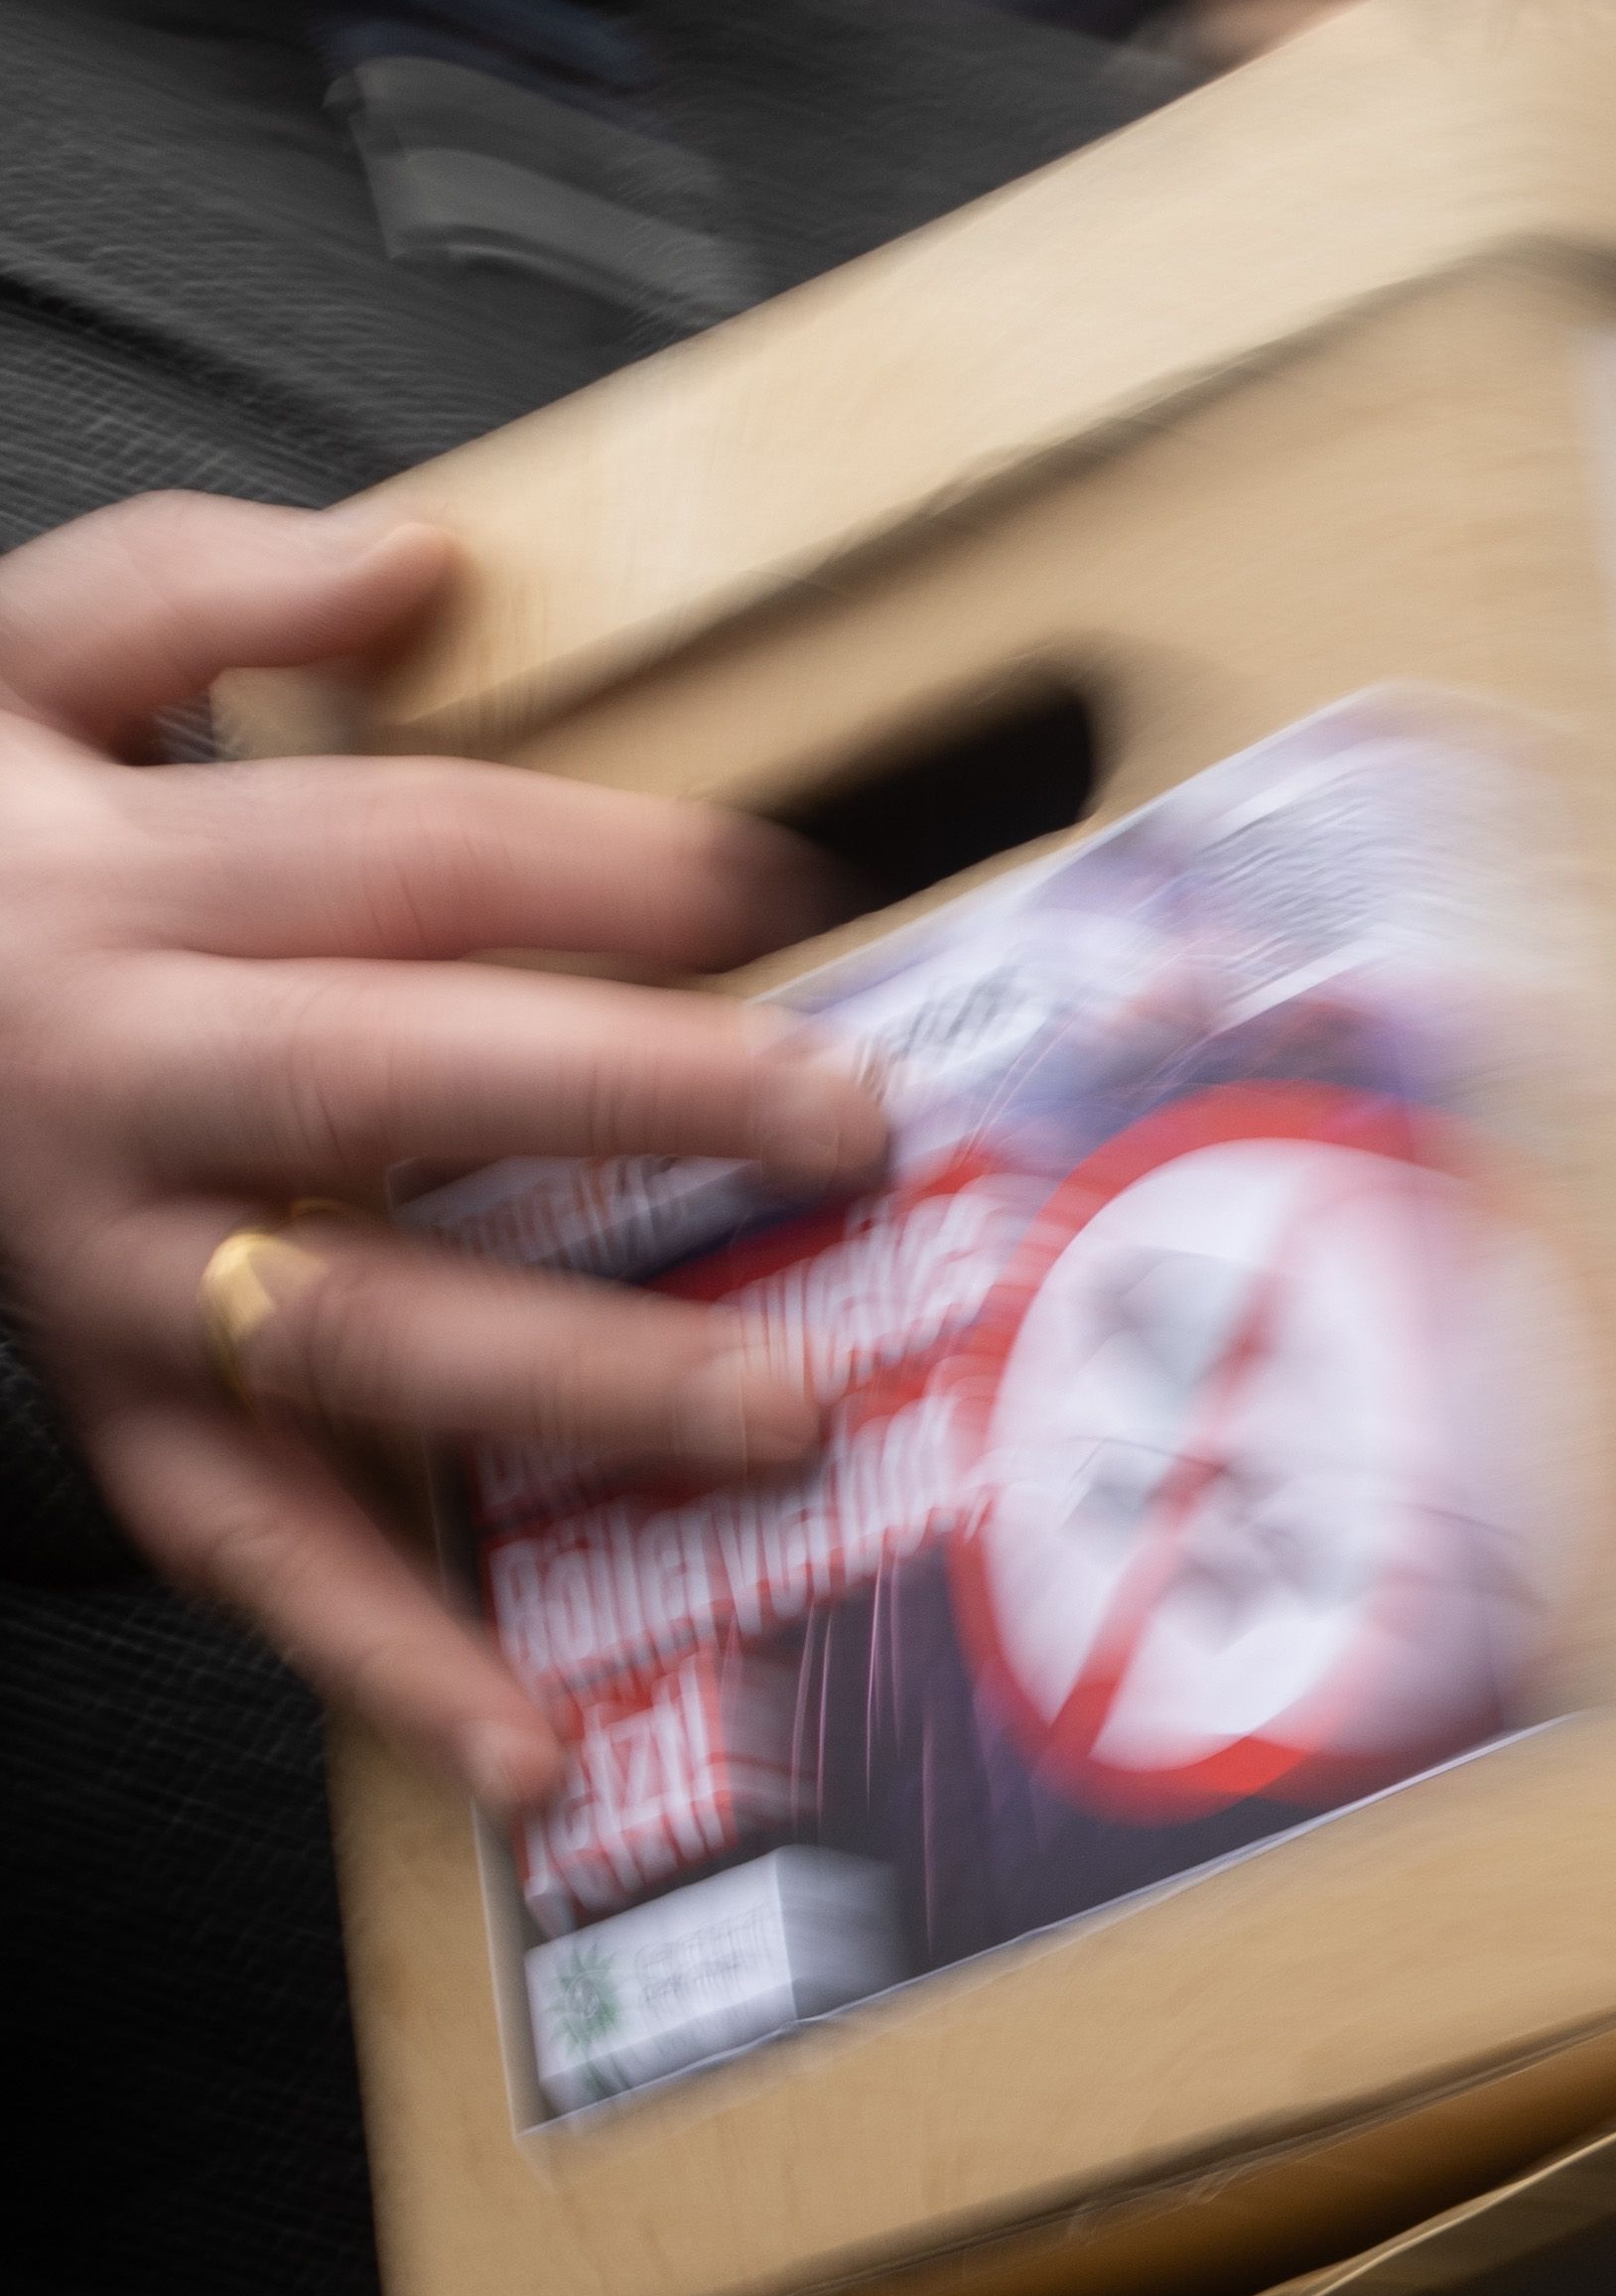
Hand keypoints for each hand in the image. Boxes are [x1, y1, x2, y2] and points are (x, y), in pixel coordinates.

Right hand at [0, 498, 883, 1805]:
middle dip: (637, 1097)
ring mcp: (110, 1268)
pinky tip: (539, 1739)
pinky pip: (252, 1547)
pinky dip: (392, 1659)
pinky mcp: (110, 1402)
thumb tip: (412, 557)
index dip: (613, 863)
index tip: (801, 882)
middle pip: (397, 1073)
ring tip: (785, 1411)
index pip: (408, 854)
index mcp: (126, 883)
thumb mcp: (7, 664)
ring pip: (351, 1329)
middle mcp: (122, 1076)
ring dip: (574, 1378)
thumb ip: (193, 592)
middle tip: (851, 1119)